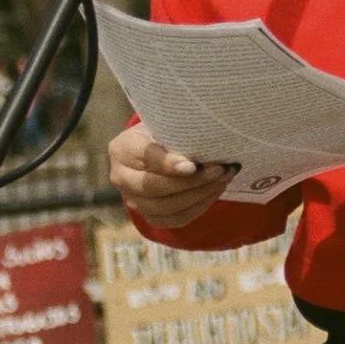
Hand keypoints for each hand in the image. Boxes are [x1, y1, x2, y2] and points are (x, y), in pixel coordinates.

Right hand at [108, 121, 232, 228]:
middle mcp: (121, 178)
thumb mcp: (164, 125)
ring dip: (200, 194)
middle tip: (219, 170)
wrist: (155, 151)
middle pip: (153, 187)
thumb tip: (209, 143)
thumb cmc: (162, 132)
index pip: (144, 157)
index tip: (194, 165)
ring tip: (223, 178)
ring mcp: (134, 201)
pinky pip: (177, 218)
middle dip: (191, 181)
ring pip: (167, 206)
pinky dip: (200, 206)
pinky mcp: (150, 217)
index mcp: (122, 149)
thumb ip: (178, 134)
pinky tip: (215, 190)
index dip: (168, 164)